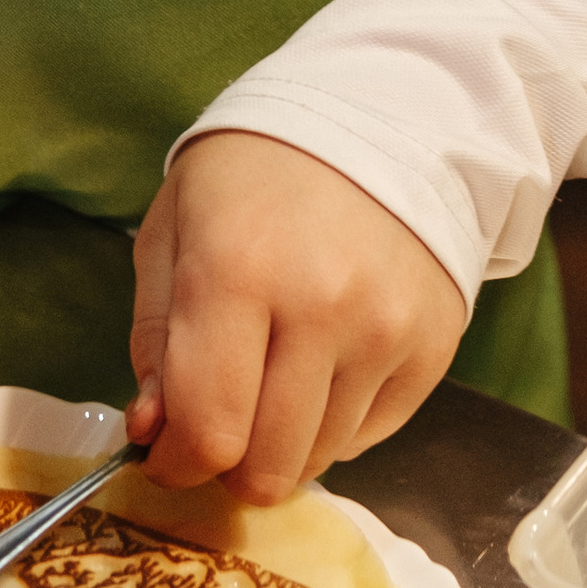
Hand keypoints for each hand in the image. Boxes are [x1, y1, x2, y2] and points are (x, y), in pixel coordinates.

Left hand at [125, 133, 468, 506]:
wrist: (374, 120)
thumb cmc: (252, 175)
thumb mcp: (174, 231)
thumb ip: (154, 339)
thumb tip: (153, 432)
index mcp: (239, 270)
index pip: (209, 428)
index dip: (177, 463)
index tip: (167, 454)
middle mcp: (323, 306)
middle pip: (268, 465)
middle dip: (227, 467)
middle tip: (219, 425)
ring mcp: (387, 329)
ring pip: (319, 458)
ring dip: (283, 443)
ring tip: (274, 380)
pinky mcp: (433, 345)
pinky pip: (370, 436)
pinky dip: (335, 422)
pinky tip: (324, 364)